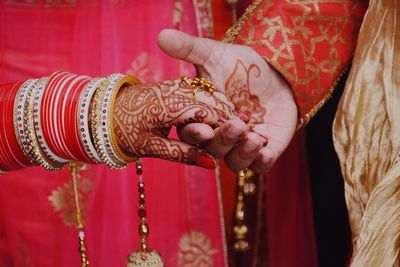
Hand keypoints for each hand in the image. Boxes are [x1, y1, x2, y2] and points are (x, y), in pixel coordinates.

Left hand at [113, 78, 238, 168]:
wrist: (104, 110)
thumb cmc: (124, 131)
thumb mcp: (152, 147)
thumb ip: (183, 154)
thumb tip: (212, 165)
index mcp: (172, 106)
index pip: (211, 115)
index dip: (230, 128)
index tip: (247, 140)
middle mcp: (178, 91)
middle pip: (216, 103)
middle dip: (233, 119)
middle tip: (250, 135)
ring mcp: (177, 85)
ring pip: (211, 94)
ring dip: (226, 110)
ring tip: (239, 127)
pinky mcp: (176, 84)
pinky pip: (202, 91)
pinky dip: (215, 103)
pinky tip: (221, 115)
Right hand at [158, 29, 297, 172]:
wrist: (277, 71)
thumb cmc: (241, 66)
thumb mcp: (215, 55)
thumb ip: (189, 49)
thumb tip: (162, 34)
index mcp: (202, 118)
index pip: (191, 132)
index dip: (195, 133)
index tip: (202, 127)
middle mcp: (219, 135)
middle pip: (213, 149)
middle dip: (222, 140)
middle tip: (234, 125)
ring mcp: (242, 145)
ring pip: (235, 161)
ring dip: (241, 152)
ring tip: (252, 136)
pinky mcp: (266, 150)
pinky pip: (260, 165)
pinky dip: (261, 161)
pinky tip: (264, 150)